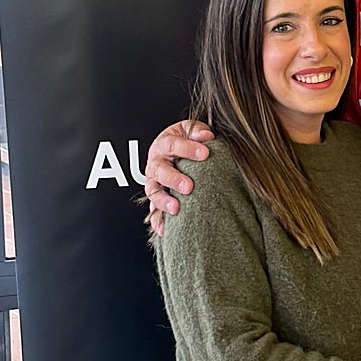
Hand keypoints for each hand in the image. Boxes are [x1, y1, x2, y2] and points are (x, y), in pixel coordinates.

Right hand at [143, 120, 213, 234]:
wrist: (174, 151)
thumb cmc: (185, 140)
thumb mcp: (190, 129)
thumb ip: (197, 131)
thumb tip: (206, 136)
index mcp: (163, 145)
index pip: (173, 145)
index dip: (188, 149)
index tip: (205, 153)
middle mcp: (156, 164)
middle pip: (160, 171)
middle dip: (174, 179)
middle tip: (189, 186)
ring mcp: (154, 183)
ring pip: (154, 193)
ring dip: (163, 201)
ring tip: (176, 209)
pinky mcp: (156, 200)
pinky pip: (154, 213)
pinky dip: (158, 222)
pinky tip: (165, 230)